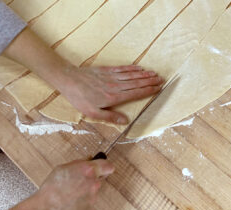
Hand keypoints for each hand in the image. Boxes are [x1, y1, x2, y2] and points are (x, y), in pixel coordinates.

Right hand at [0, 160, 114, 209]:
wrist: (46, 209)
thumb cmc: (51, 188)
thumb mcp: (63, 168)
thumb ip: (79, 163)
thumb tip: (89, 161)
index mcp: (88, 170)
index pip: (108, 166)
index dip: (105, 166)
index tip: (104, 167)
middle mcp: (94, 184)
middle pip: (98, 180)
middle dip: (90, 180)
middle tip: (77, 183)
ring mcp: (93, 199)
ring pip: (92, 193)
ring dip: (85, 192)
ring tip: (70, 194)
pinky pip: (88, 204)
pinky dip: (82, 203)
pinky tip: (71, 203)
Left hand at [3, 29, 162, 123]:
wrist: (68, 80)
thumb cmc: (79, 99)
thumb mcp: (92, 113)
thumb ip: (110, 117)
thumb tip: (125, 121)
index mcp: (113, 97)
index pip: (135, 94)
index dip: (147, 91)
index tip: (158, 89)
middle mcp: (115, 86)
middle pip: (136, 83)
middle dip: (150, 81)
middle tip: (161, 80)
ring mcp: (111, 77)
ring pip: (131, 75)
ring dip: (144, 74)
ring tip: (154, 73)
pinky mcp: (106, 70)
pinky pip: (122, 69)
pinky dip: (132, 68)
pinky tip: (139, 67)